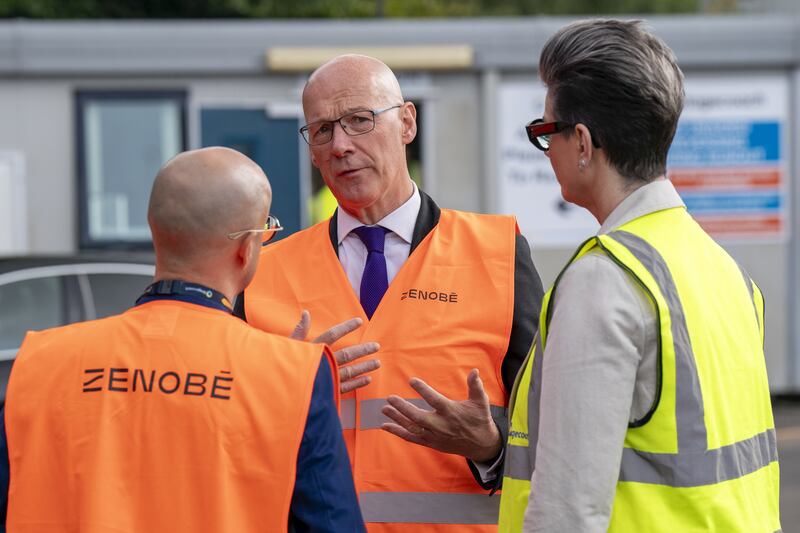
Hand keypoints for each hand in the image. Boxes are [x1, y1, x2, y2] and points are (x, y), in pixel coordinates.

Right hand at [290, 310, 380, 392]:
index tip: (359, 321)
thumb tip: (306, 312)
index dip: (346, 327)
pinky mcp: (327, 393)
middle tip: (376, 346)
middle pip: (346, 354)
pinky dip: (357, 383)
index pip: (332, 334)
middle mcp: (322, 363)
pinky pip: (345, 387)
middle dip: (363, 350)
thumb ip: (299, 330)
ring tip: (377, 363)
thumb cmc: (282, 366)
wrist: (279, 391)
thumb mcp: (288, 346)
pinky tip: (367, 379)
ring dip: (364, 367)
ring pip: (349, 372)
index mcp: (313, 350)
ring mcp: (326, 379)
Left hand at [380, 368, 501, 462]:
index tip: (412, 380)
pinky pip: (411, 438)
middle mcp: (441, 425)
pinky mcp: (430, 442)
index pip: (434, 400)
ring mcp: (434, 435)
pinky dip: (398, 432)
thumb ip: (475, 386)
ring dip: (397, 419)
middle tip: (390, 397)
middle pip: (418, 417)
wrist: (481, 444)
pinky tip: (385, 425)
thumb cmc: (479, 419)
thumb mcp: (480, 401)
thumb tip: (474, 371)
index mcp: (451, 412)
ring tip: (384, 408)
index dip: (423, 390)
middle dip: (403, 408)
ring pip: (412, 428)